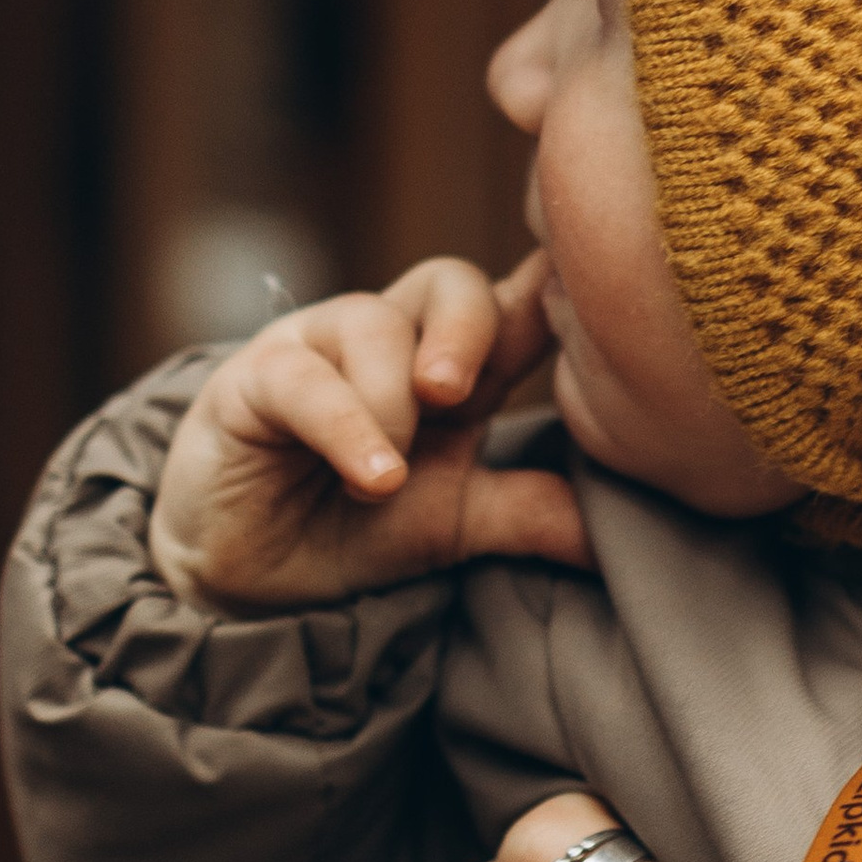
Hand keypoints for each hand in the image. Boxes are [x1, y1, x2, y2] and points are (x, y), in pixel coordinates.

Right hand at [149, 251, 595, 614]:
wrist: (245, 578)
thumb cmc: (354, 530)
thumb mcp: (458, 526)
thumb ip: (531, 512)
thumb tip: (616, 536)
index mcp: (453, 364)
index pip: (514, 305)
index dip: (554, 287)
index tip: (599, 289)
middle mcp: (391, 338)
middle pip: (450, 283)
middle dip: (467, 330)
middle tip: (461, 397)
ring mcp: (319, 346)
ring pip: (375, 326)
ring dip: (392, 403)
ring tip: (389, 482)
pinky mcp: (254, 375)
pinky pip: (307, 379)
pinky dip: (347, 427)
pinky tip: (371, 478)